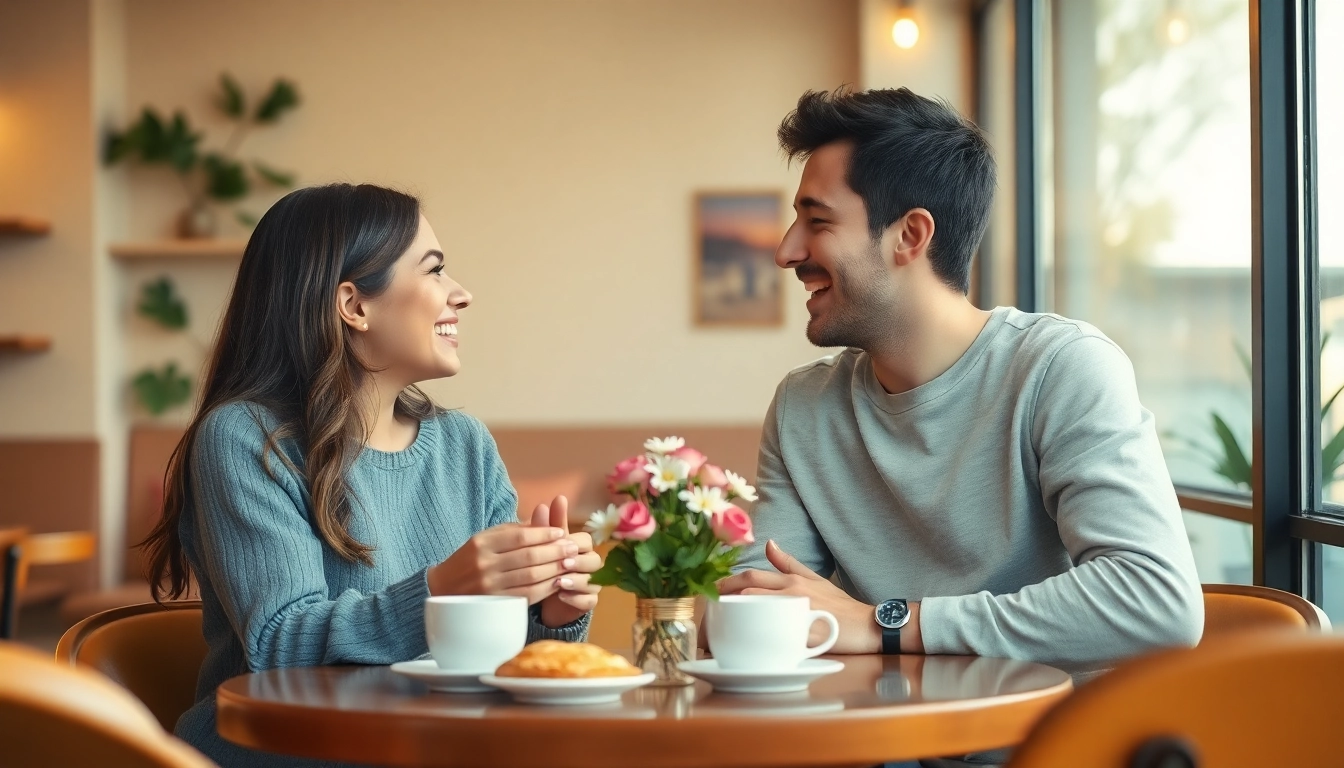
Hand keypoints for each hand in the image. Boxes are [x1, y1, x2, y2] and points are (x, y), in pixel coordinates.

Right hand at [427, 523, 575, 603]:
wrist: (442, 590)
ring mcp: (489, 586)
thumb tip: (543, 522)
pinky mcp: (495, 604)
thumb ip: (512, 531)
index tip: (561, 531)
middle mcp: (484, 564)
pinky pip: (526, 595)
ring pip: (531, 576)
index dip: (544, 533)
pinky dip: (546, 588)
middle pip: (529, 556)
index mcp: (482, 543)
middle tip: (573, 547)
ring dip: (555, 569)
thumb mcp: (485, 539)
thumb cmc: (469, 560)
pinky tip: (558, 581)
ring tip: (570, 562)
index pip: (520, 536)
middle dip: (555, 551)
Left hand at [528, 495, 601, 627]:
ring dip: (576, 581)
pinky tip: (562, 596)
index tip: (560, 543)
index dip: (573, 542)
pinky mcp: (588, 602)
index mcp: (581, 547)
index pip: (585, 541)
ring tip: (558, 582)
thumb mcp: (543, 546)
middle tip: (563, 564)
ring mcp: (592, 584)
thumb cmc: (546, 566)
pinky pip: (589, 600)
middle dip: (578, 562)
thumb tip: (542, 505)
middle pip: (594, 560)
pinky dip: (576, 598)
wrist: (546, 597)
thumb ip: (545, 527)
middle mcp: (590, 564)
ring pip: (593, 581)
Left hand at [717, 539, 882, 653]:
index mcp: (791, 580)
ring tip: (716, 628)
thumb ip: (789, 563)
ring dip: (735, 615)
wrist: (869, 625)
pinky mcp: (807, 634)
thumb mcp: (814, 578)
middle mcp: (792, 592)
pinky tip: (744, 646)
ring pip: (758, 606)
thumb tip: (768, 543)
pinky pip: (778, 635)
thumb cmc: (841, 605)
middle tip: (706, 610)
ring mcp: (799, 612)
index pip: (751, 575)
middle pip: (749, 588)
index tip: (709, 590)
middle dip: (723, 597)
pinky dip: (759, 639)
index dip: (726, 582)